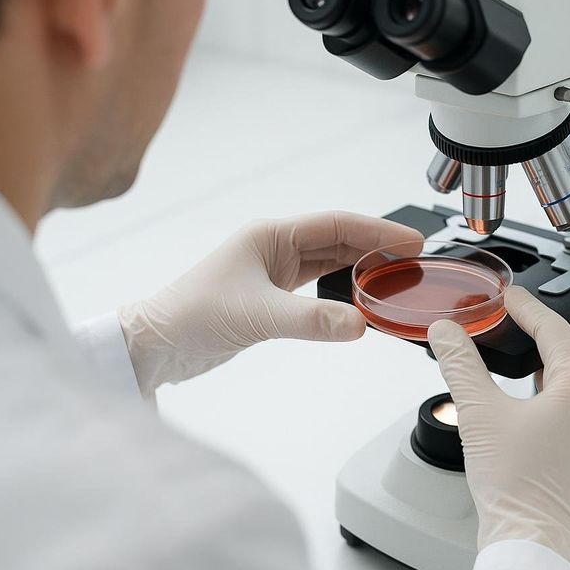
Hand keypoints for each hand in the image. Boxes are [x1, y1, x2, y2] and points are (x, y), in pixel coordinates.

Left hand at [118, 211, 421, 395]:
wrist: (156, 345)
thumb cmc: (190, 316)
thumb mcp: (257, 316)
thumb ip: (311, 321)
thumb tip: (360, 324)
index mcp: (269, 236)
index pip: (337, 225)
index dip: (377, 230)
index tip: (411, 241)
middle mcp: (274, 248)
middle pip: (339, 240)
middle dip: (377, 248)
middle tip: (414, 262)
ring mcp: (273, 271)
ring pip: (330, 262)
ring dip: (362, 268)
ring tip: (395, 279)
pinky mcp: (271, 296)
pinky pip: (318, 286)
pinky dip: (342, 290)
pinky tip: (360, 298)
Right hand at [427, 286, 569, 569]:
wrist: (532, 542)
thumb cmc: (516, 488)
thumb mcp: (479, 413)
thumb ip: (460, 363)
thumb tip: (447, 332)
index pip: (554, 329)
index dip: (526, 307)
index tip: (508, 297)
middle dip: (548, 333)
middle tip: (517, 325)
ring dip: (558, 363)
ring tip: (524, 360)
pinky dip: (566, 392)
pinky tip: (536, 402)